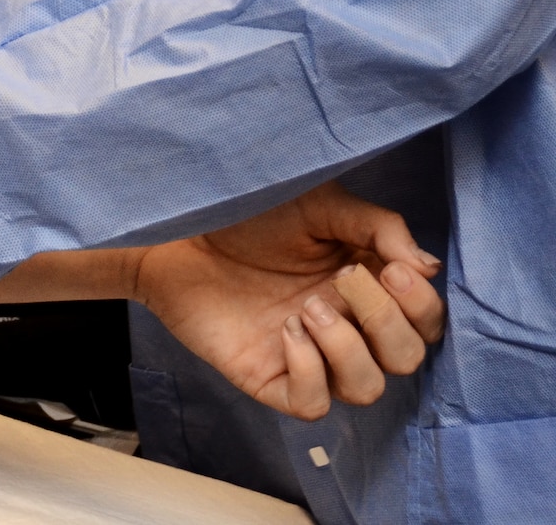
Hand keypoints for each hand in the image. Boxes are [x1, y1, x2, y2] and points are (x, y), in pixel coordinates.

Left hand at [136, 183, 444, 420]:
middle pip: (406, 359)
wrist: (179, 224)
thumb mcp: (322, 204)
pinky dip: (310, 371)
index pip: (425, 323)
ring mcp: (308, 356)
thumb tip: (429, 268)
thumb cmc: (250, 211)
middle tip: (342, 281)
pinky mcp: (267, 375)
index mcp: (367, 288)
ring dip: (348, 349)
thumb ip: (380, 228)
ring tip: (307, 308)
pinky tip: (285, 331)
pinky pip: (312, 404)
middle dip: (386, 322)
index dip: (420, 304)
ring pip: (366, 390)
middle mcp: (346, 328)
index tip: (390, 268)